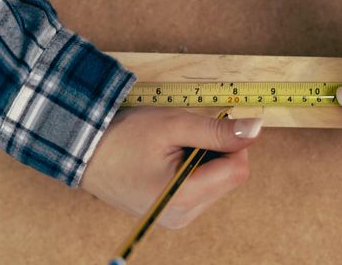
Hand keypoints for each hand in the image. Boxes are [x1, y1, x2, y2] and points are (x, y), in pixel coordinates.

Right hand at [80, 107, 261, 228]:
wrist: (85, 152)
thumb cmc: (123, 137)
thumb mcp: (173, 125)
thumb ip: (217, 130)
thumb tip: (256, 128)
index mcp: (184, 197)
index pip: (238, 169)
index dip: (230, 141)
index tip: (208, 125)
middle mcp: (183, 215)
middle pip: (230, 176)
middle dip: (216, 149)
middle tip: (183, 137)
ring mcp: (178, 216)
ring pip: (219, 180)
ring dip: (206, 157)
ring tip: (172, 148)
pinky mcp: (174, 211)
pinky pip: (203, 186)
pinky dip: (196, 167)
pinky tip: (171, 158)